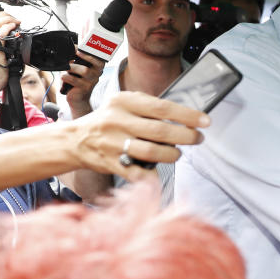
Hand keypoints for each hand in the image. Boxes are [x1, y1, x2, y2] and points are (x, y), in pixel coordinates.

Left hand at [61, 51, 106, 116]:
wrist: (77, 99)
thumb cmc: (76, 82)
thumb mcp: (77, 70)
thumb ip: (76, 61)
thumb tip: (69, 52)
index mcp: (96, 69)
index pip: (100, 60)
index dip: (91, 54)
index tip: (79, 50)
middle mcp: (96, 75)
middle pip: (96, 64)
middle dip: (86, 57)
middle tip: (76, 54)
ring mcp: (91, 82)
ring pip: (85, 71)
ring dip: (72, 68)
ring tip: (66, 69)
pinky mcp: (84, 89)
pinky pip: (74, 80)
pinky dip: (66, 77)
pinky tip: (63, 77)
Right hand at [68, 91, 208, 180]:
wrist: (74, 140)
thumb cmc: (109, 120)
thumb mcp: (124, 104)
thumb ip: (150, 107)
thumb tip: (186, 116)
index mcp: (124, 102)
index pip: (163, 107)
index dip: (187, 115)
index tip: (205, 121)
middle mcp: (117, 121)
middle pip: (160, 131)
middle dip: (186, 136)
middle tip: (197, 139)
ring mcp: (113, 144)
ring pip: (152, 152)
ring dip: (172, 155)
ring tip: (177, 154)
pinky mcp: (111, 164)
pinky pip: (137, 174)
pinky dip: (152, 176)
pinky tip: (158, 174)